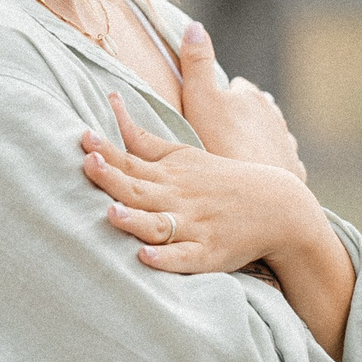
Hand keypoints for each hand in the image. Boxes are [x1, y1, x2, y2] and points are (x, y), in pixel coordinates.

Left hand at [81, 94, 324, 275]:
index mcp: (170, 175)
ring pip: (158, 225)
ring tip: (112, 213)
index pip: (131, 162)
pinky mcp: (208, 254)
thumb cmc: (221, 180)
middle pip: (138, 190)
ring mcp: (194, 227)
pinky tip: (147, 257)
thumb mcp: (185, 155)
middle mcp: (179, 199)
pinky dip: (166, 258)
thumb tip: (111, 104)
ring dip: (135, 220)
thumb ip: (144, 140)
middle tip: (88, 164)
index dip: (107, 152)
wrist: (277, 207)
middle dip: (113, 178)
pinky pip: (184, 258)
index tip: (84, 138)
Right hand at [174, 22, 305, 180]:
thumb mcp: (200, 100)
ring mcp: (287, 144)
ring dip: (258, 141)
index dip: (221, 97)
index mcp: (253, 97)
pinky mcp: (295, 170)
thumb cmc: (223, 146)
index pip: (237, 86)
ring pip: (272, 135)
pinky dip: (272, 164)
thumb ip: (196, 63)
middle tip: (220, 136)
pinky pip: (283, 162)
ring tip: (238, 157)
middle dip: (241, 118)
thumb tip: (194, 24)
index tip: (208, 111)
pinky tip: (259, 176)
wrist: (258, 192)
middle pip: (257, 110)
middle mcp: (276, 116)